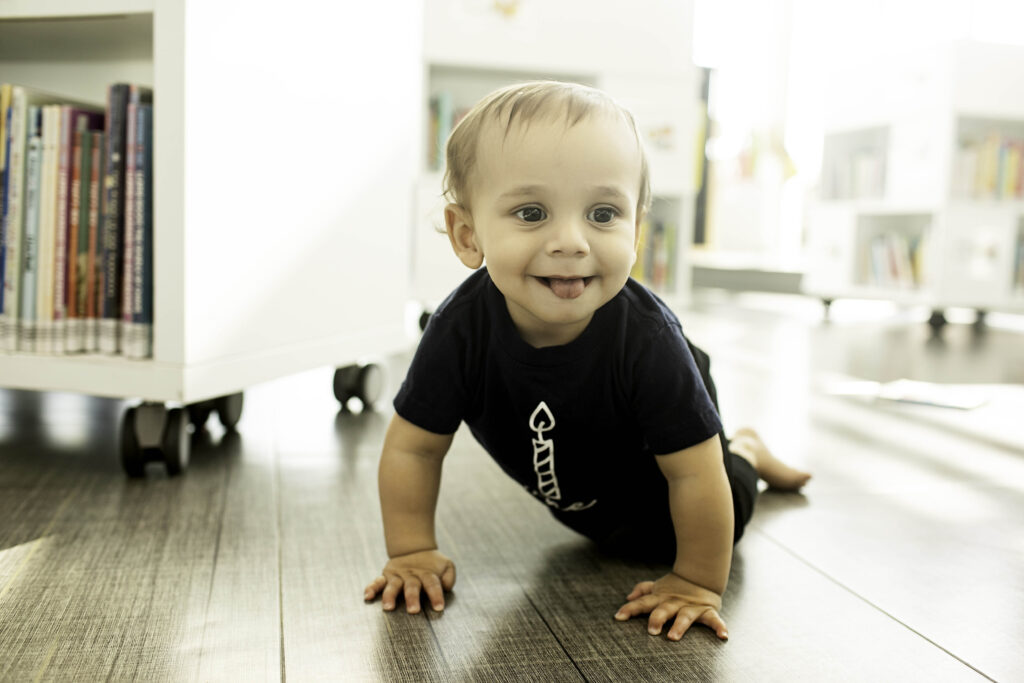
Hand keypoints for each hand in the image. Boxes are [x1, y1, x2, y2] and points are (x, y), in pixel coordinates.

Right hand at [364, 549, 455, 613]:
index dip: (436, 595)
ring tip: (388, 607)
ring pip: (393, 585)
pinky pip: (377, 582)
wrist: (415, 548)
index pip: (432, 584)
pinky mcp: (386, 576)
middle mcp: (411, 574)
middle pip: (412, 586)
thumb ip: (449, 576)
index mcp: (427, 573)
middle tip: (413, 611)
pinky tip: (367, 597)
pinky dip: (371, 588)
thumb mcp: (446, 565)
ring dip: (390, 596)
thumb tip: (446, 586)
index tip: (439, 607)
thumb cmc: (433, 564)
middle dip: (412, 598)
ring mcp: (397, 575)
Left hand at [613, 572, 727, 640]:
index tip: (618, 617)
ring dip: (679, 626)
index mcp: (661, 598)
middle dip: (657, 619)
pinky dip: (719, 627)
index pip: (642, 603)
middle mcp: (674, 603)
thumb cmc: (676, 586)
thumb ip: (642, 591)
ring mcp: (691, 607)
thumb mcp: (658, 587)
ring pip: (684, 617)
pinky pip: (714, 620)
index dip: (630, 609)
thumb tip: (627, 598)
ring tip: (674, 637)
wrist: (702, 574)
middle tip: (652, 631)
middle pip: (663, 610)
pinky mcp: (707, 611)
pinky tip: (723, 636)